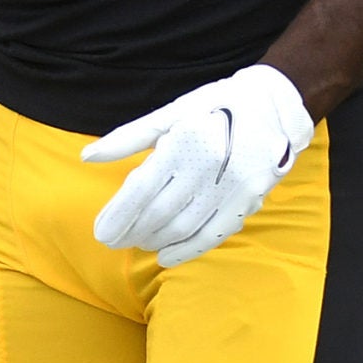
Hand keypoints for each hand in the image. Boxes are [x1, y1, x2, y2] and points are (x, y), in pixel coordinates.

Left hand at [81, 64, 312, 266]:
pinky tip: (166, 256)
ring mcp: (232, 187)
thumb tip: (88, 157)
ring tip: (137, 242)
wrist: (274, 106)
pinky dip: (188, 250)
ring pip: (184, 227)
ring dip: (155, 240)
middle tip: (113, 241)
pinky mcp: (249, 201)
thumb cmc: (215, 105)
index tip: (100, 232)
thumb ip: (128, 137)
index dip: (118, 215)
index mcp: (186, 140)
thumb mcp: (170, 113)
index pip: (141, 189)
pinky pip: (214, 234)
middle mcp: (209, 166)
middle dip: (131, 231)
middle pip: (159, 212)